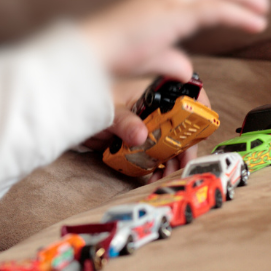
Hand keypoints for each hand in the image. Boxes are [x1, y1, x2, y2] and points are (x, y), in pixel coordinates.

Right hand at [79, 0, 269, 80]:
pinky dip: (240, 14)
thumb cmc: (107, 55)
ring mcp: (167, 0)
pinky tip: (256, 23)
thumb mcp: (145, 56)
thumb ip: (168, 58)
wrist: (88, 54)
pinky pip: (216, 8)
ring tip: (262, 7)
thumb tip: (186, 68)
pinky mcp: (173, 15)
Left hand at [83, 84, 212, 183]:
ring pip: (168, 144)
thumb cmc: (89, 101)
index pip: (184, 95)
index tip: (201, 129)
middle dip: (184, 147)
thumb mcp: (108, 111)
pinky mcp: (137, 143)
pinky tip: (152, 177)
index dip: (198, 109)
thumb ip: (124, 121)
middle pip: (181, 127)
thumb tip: (141, 135)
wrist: (69, 115)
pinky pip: (151, 155)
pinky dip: (154, 167)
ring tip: (165, 176)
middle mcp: (153, 110)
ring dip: (170, 161)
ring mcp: (146, 127)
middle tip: (182, 165)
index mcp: (151, 93)